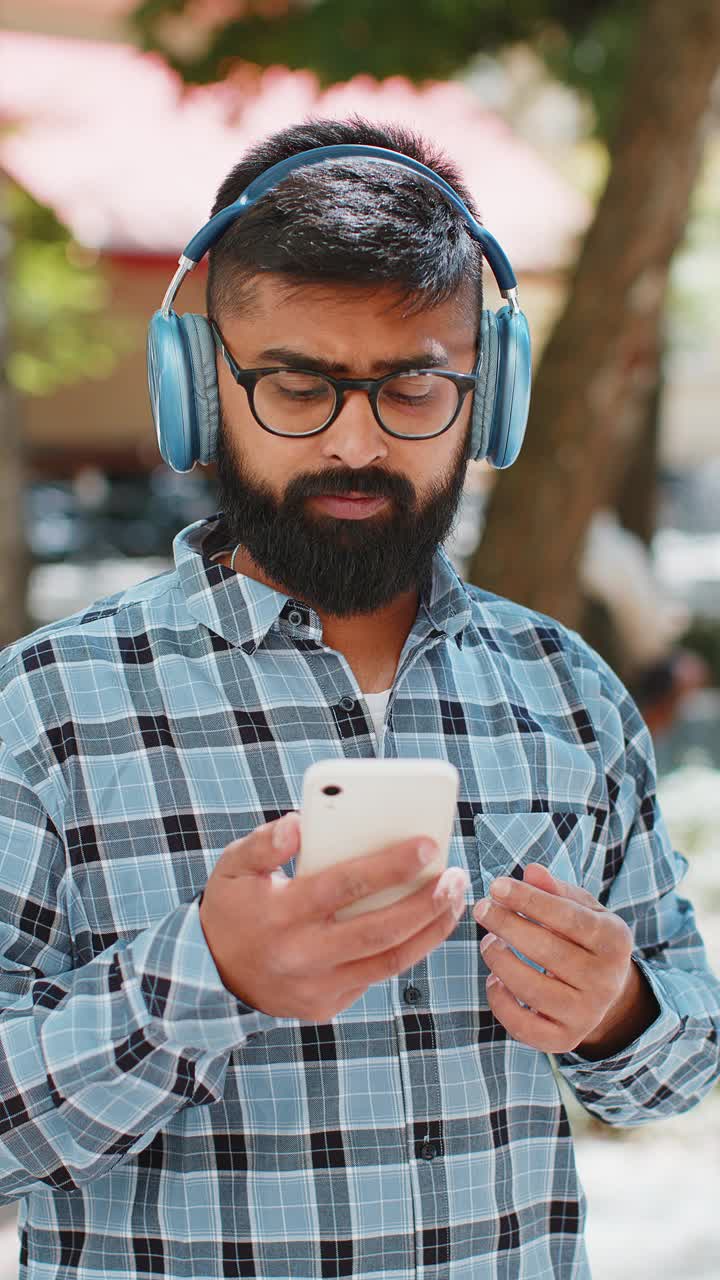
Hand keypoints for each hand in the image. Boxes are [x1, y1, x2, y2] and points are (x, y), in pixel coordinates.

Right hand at [199, 812, 468, 1021]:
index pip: (344, 886)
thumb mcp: (233, 868)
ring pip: (388, 962)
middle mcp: (302, 956)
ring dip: (429, 931)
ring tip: (454, 900)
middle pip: (378, 931)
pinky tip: (425, 924)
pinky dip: (405, 951)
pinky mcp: (326, 1007)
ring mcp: (316, 988)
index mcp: (281, 914)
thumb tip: (299, 824)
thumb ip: (264, 843)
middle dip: (425, 903)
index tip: (428, 845)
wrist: (211, 977)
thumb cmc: (232, 908)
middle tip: (455, 876)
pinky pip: (375, 978)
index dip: (390, 866)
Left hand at [473, 862, 636, 1054]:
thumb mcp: (582, 909)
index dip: (529, 900)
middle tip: (482, 909)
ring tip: (488, 942)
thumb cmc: (585, 939)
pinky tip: (494, 979)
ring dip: (500, 961)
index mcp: (615, 940)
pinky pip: (524, 1026)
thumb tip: (532, 871)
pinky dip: (500, 1002)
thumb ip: (556, 890)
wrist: (609, 993)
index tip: (496, 886)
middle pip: (548, 952)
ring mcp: (587, 1014)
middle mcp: (605, 980)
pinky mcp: (565, 1039)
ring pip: (532, 989)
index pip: (567, 917)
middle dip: (507, 926)